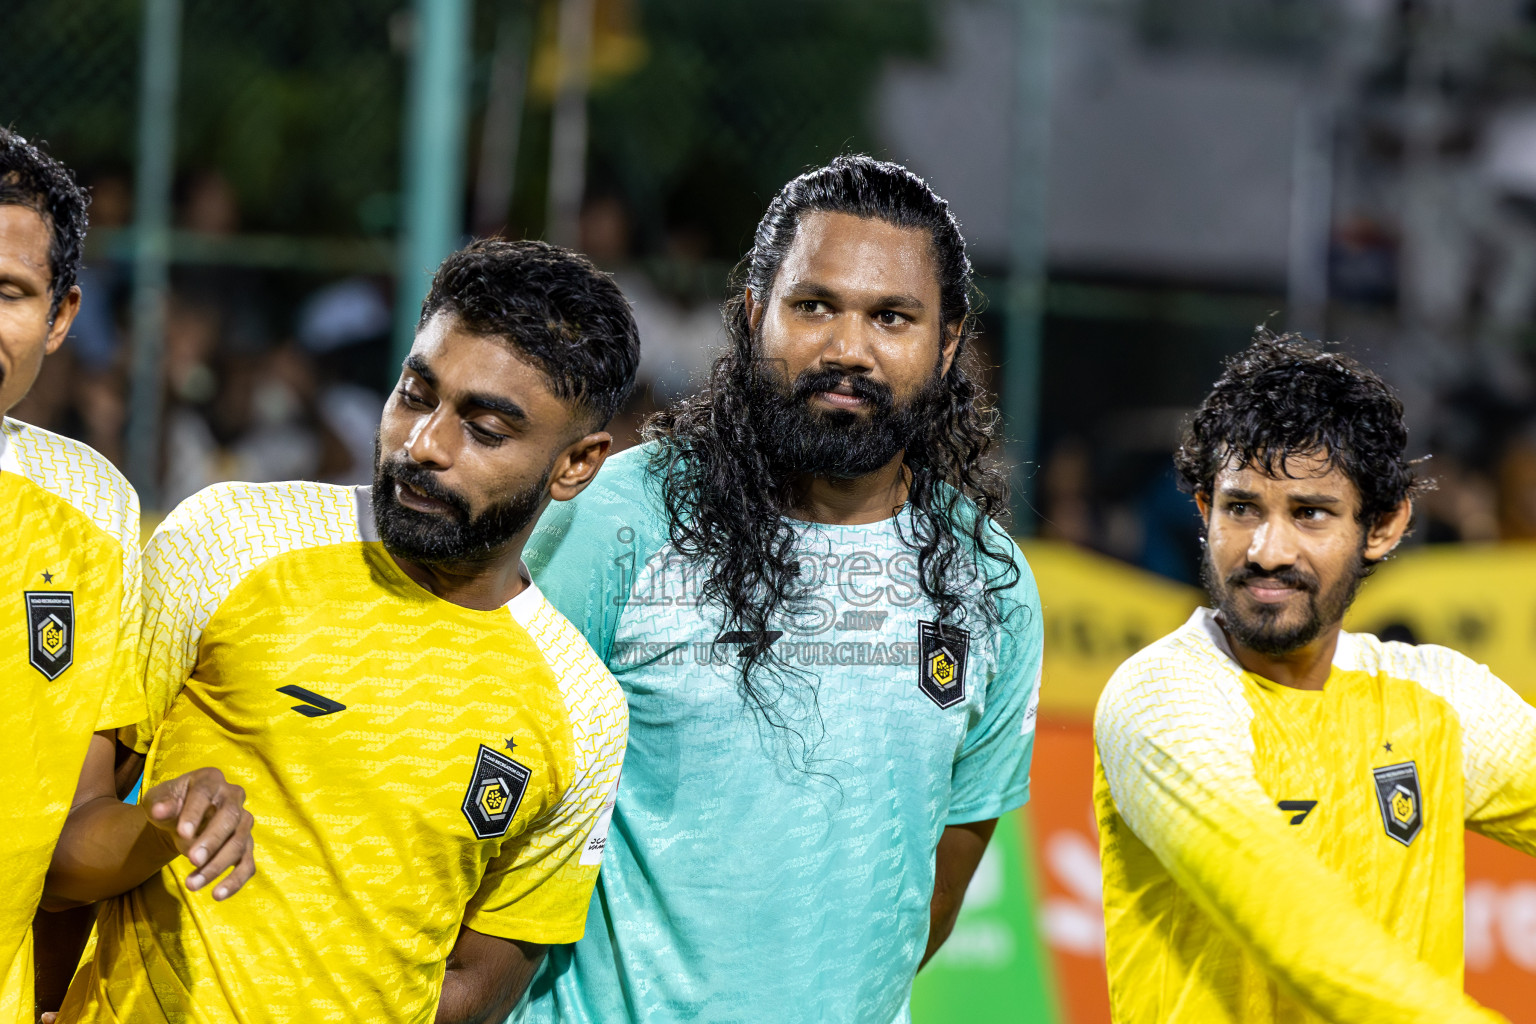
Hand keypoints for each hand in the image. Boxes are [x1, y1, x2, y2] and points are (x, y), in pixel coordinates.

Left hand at [142, 767, 255, 899]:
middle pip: (230, 818)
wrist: (181, 820)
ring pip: (239, 843)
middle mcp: (233, 797)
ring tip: (191, 885)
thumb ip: (159, 804)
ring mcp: (243, 821)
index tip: (181, 833)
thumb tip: (160, 811)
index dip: (195, 813)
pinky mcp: (246, 845)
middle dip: (212, 840)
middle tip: (192, 860)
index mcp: (210, 779)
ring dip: (217, 865)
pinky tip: (217, 895)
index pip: (205, 794)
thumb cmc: (170, 806)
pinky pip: (248, 864)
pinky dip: (235, 881)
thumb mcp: (158, 800)